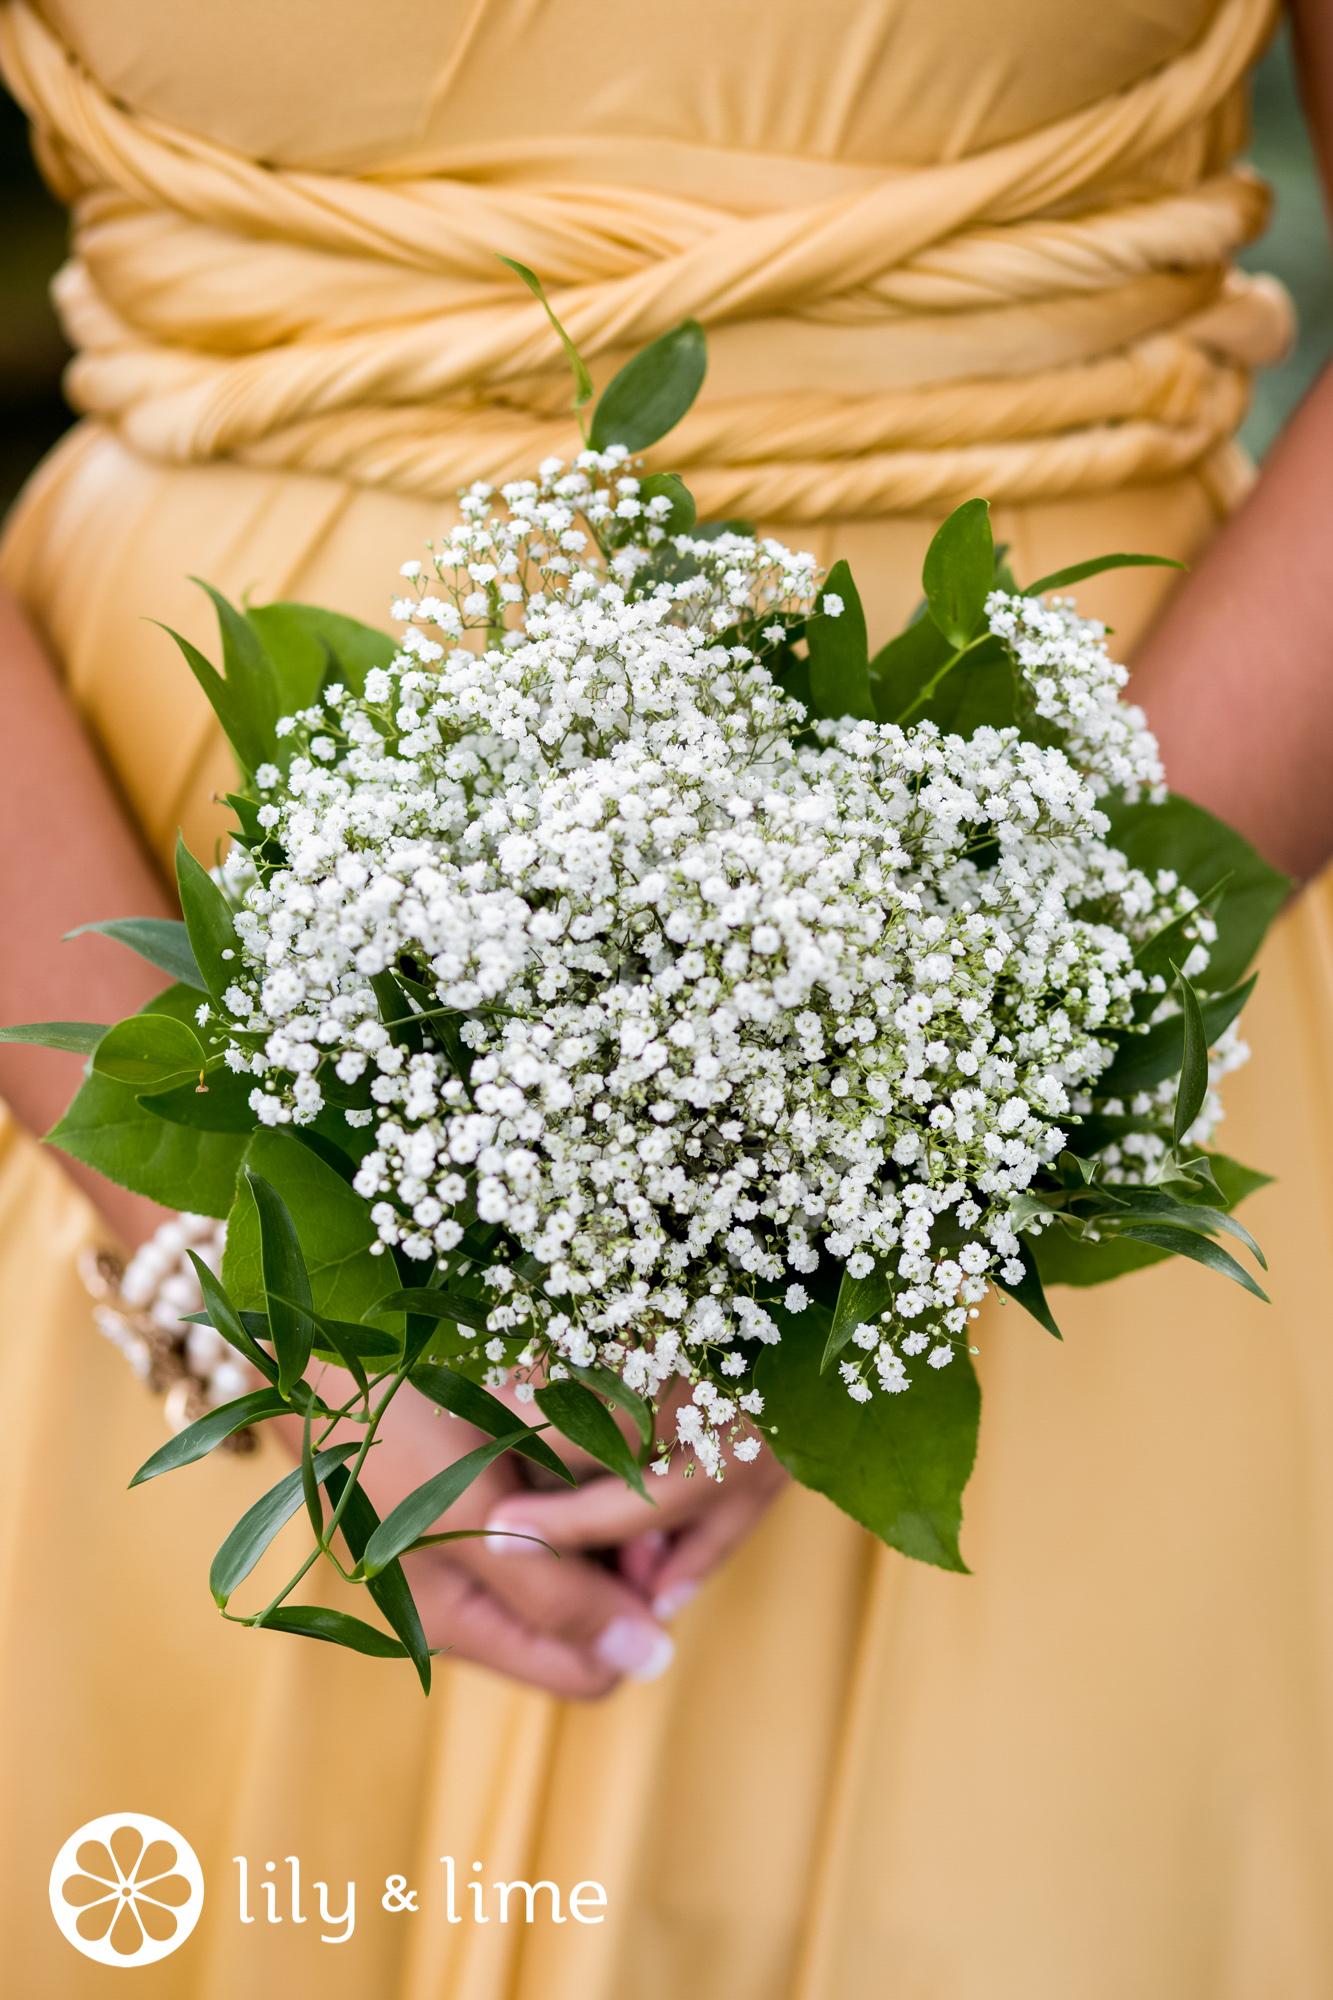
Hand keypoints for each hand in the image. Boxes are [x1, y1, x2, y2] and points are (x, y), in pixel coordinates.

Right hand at [275, 1370, 786, 1698]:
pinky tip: (557, 1428)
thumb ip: (557, 1595)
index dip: (631, 1619)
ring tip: (584, 1449)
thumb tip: (650, 1662)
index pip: (592, 1673)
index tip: (644, 1546)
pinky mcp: (470, 1500)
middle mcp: (469, 1602)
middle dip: (618, 1559)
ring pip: (575, 1559)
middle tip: (622, 1484)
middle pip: (589, 1620)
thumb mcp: (470, 1516)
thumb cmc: (385, 1429)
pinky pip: (547, 1509)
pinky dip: (567, 1475)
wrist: (317, 1352)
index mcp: (463, 1627)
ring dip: (595, 1512)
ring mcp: (469, 1552)